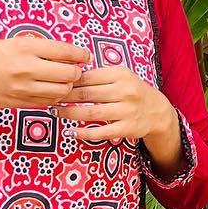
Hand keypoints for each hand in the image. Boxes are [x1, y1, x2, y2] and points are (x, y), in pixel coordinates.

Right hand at [0, 32, 90, 108]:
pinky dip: (55, 97)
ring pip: (62, 91)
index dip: (80, 54)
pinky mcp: (21, 102)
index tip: (84, 56)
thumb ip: (36, 47)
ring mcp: (23, 88)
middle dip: (76, 72)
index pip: (64, 51)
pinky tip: (50, 90)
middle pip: (69, 74)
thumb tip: (64, 53)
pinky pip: (49, 102)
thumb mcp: (10, 42)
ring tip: (62, 81)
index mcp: (24, 47)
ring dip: (67, 86)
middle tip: (74, 70)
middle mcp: (26, 68)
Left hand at [55, 65, 173, 144]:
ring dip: (69, 114)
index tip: (55, 84)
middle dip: (65, 98)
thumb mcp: (120, 76)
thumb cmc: (132, 91)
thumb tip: (68, 76)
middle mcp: (125, 91)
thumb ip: (98, 76)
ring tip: (56, 113)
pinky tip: (72, 132)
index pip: (88, 77)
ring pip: (90, 114)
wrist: (157, 111)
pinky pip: (101, 132)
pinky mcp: (127, 128)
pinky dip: (84, 133)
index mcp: (120, 75)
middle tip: (50, 99)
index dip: (68, 82)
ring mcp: (126, 111)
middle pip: (86, 95)